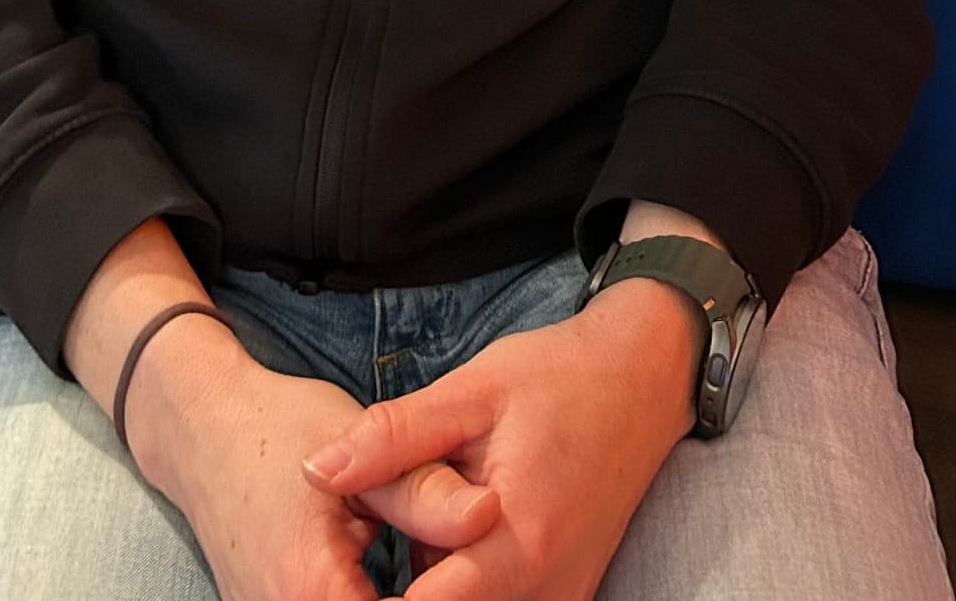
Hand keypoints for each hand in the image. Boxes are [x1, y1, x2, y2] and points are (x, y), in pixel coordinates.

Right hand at [165, 354, 503, 600]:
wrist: (200, 422)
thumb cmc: (279, 426)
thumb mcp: (360, 447)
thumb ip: (425, 491)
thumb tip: (490, 515)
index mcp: (313, 591)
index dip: (442, 599)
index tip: (463, 567)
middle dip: (417, 594)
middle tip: (436, 555)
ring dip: (392, 594)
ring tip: (411, 555)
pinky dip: (358, 595)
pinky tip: (383, 572)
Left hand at [299, 287, 693, 599]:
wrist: (641, 379)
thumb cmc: (556, 378)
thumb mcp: (469, 392)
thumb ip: (392, 438)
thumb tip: (314, 469)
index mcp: (517, 543)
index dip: (369, 597)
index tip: (337, 571)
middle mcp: (545, 590)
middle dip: (402, 579)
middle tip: (375, 528)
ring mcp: (561, 599)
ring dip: (434, 578)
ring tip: (420, 514)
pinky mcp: (566, 595)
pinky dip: (464, 578)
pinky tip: (452, 529)